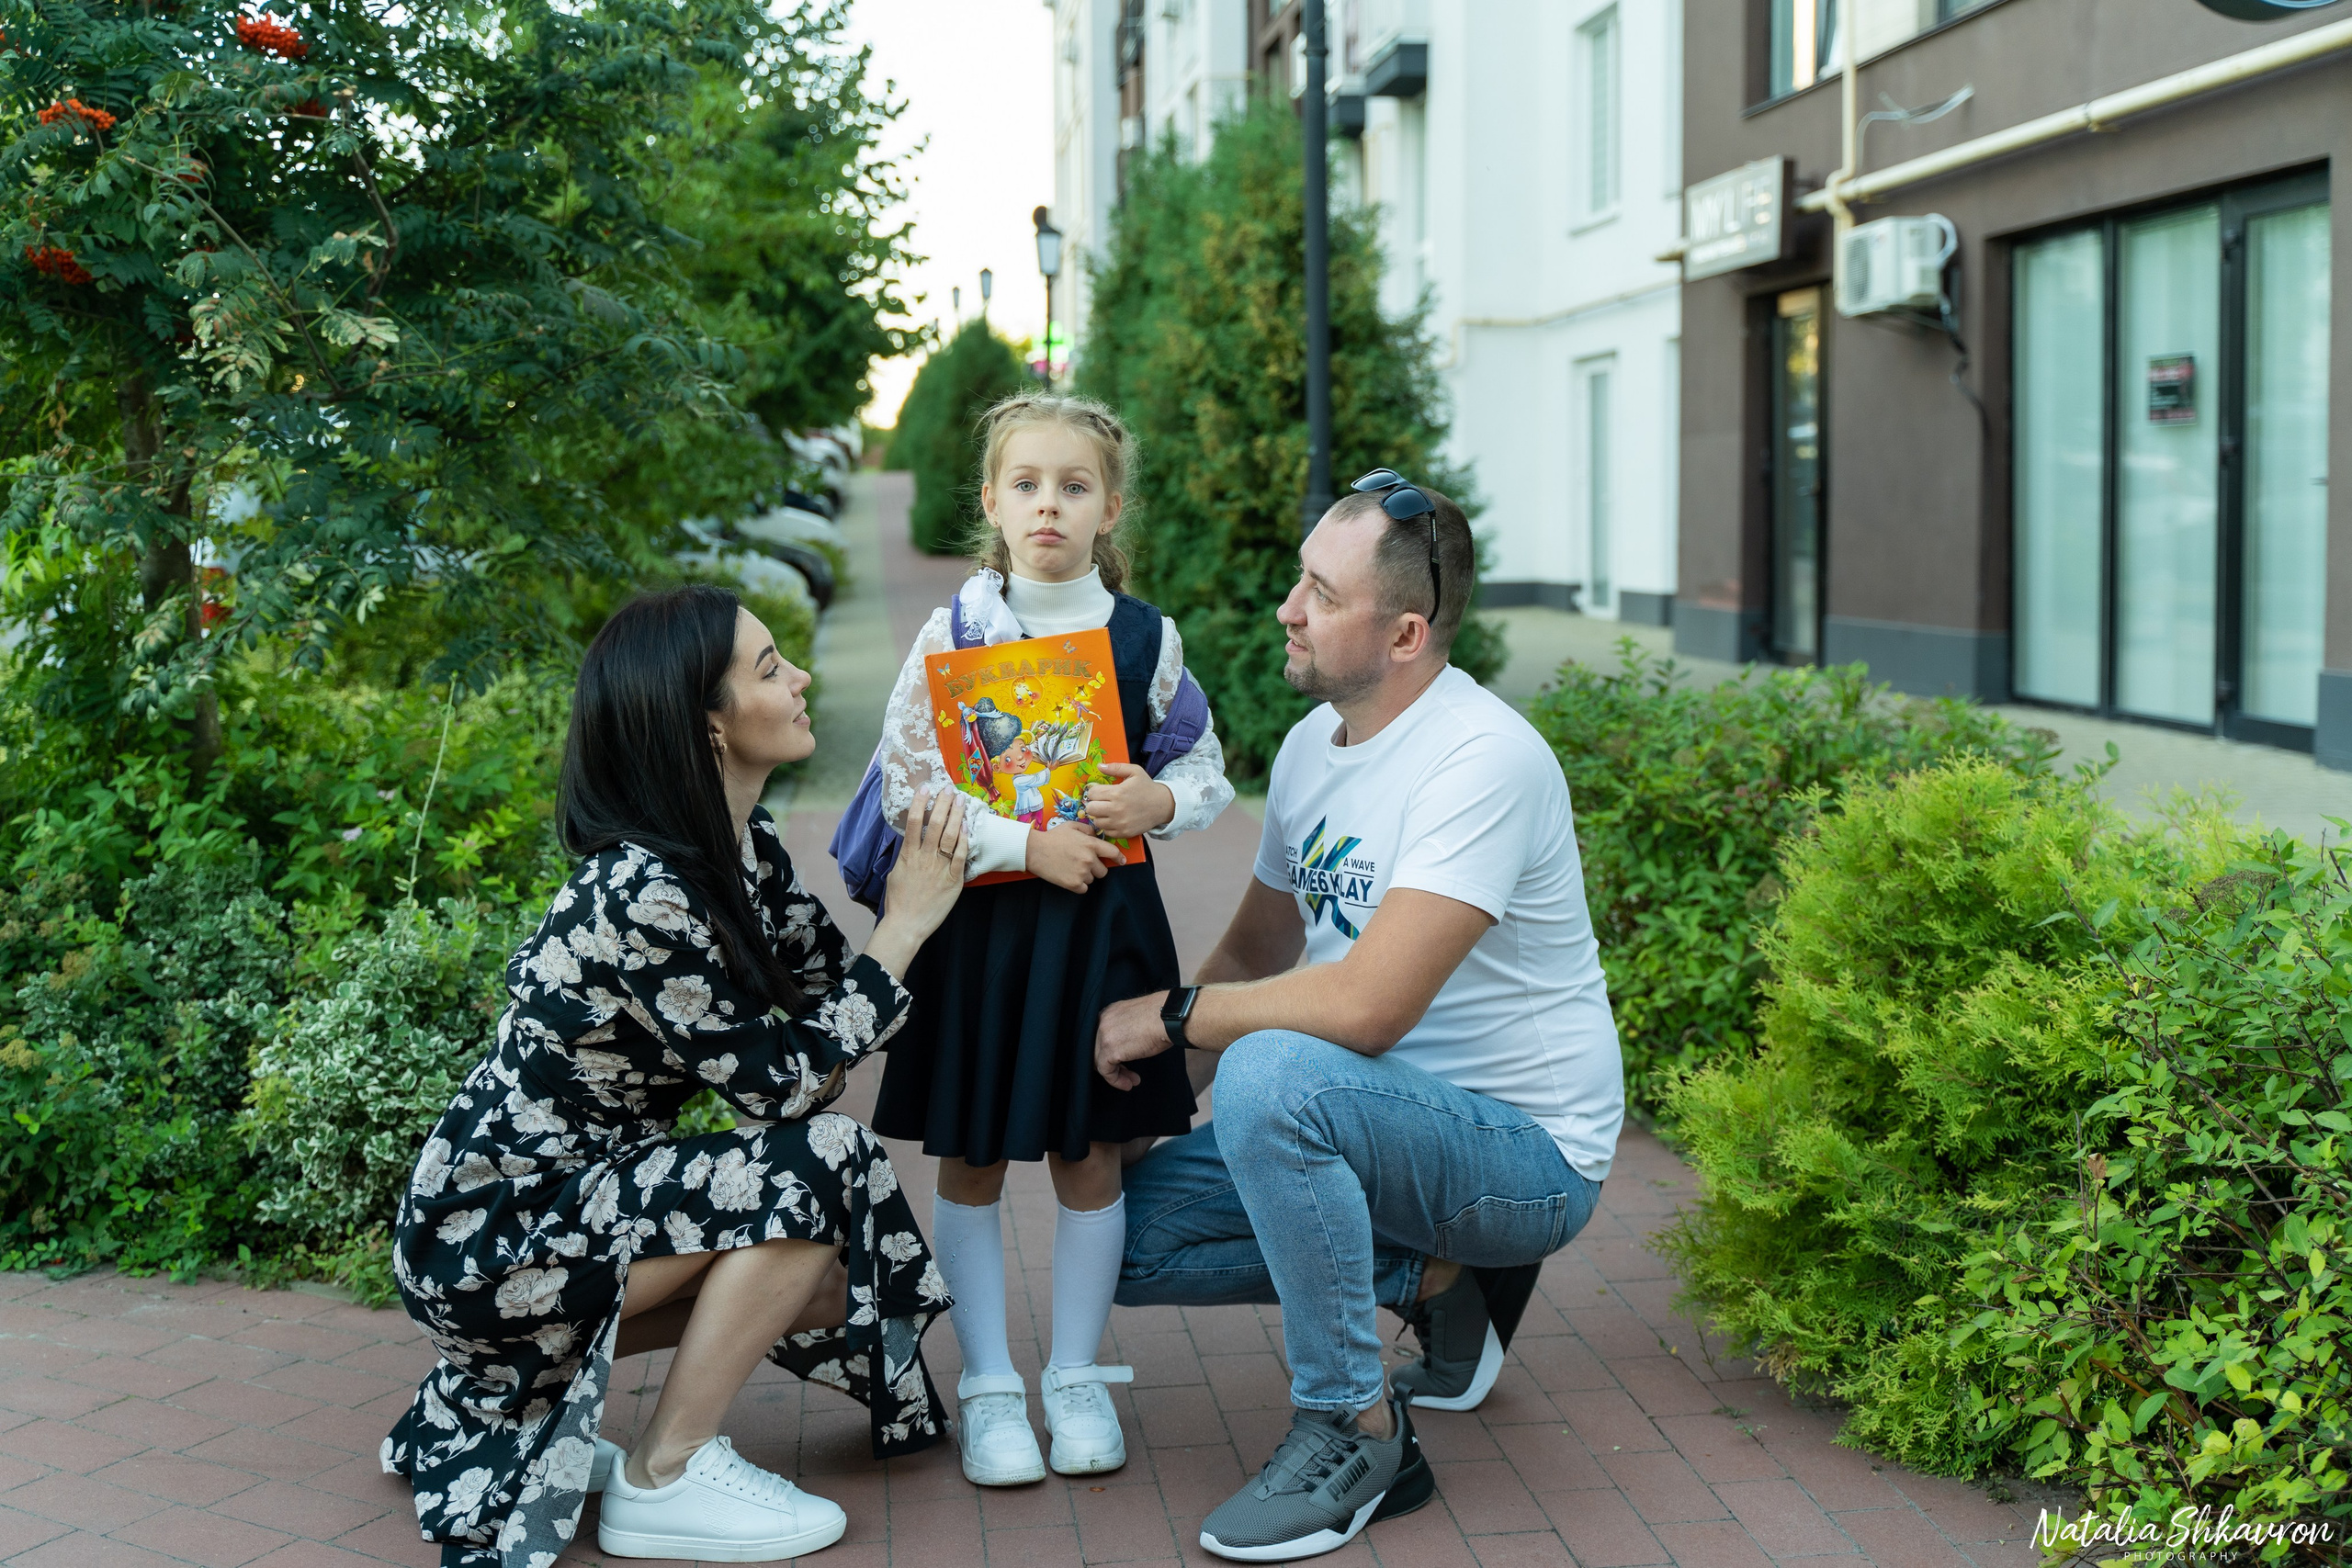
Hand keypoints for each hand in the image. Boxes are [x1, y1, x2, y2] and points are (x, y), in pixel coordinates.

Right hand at [879, 789, 966, 939]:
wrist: (906, 925)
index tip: (925, 788)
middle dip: (943, 803)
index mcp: (908, 855)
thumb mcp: (895, 873)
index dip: (920, 802)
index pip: (914, 821)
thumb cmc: (898, 901)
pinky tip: (967, 827)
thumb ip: (905, 856)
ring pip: (951, 835)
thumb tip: (910, 842)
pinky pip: (961, 856)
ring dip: (957, 815)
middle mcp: (924, 858)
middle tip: (949, 789)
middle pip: (935, 823)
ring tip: (961, 801)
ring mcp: (939, 868)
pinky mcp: (953, 880)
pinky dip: (965, 840)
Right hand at [1027, 823, 1123, 891]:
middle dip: (1095, 868)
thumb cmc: (1053, 837)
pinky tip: (1068, 876)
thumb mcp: (1072, 826)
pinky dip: (1078, 885)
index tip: (1121, 861)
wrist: (1034, 850)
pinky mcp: (1073, 884)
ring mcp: (1082, 873)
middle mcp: (1089, 859)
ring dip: (1085, 876)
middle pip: (1103, 871)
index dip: (1119, 858)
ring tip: (1071, 868)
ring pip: (1092, 880)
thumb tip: (1096, 836)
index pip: (1113, 853)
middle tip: (1082, 864)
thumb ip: (1088, 830)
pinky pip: (1083, 889)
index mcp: (1091, 844)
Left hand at [1082, 762, 1175, 837]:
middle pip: (1090, 809)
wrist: (1162, 805)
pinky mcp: (1124, 832)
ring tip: (1108, 811)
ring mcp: (1120, 822)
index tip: (1100, 792)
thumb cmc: (1147, 787)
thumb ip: (1116, 768)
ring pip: (1096, 821)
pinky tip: (1114, 819)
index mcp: (1117, 793)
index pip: (1091, 793)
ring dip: (1100, 815)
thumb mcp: (1134, 771)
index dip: (1094, 791)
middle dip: (1094, 803)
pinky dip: (1108, 825)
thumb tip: (1099, 766)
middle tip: (1102, 802)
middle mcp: (1116, 809)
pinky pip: (1106, 831)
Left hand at [1096, 992, 1173, 1089]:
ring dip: (1116, 1074)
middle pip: (1098, 1049)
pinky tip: (1128, 1084)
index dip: (1112, 1051)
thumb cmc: (1164, 1017)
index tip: (1124, 1061)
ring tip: (1131, 1082)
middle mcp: (1103, 1021)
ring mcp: (1104, 1035)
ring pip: (1100, 1061)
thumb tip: (1128, 1045)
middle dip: (1113, 1064)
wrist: (1171, 1018)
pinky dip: (1116, 1080)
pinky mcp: (1110, 1050)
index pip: (1102, 1036)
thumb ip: (1127, 1029)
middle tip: (1128, 1073)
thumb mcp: (1139, 1019)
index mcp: (1110, 1012)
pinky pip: (1106, 1071)